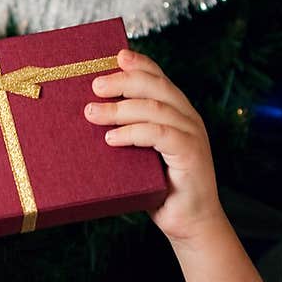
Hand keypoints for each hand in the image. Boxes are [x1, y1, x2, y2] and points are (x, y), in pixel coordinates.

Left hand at [84, 48, 223, 245]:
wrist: (189, 225)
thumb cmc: (160, 193)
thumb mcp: (140, 160)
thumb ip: (127, 138)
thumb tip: (90, 124)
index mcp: (178, 114)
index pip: (159, 79)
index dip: (139, 64)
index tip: (115, 56)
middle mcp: (188, 118)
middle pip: (156, 86)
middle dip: (123, 81)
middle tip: (95, 85)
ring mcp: (192, 134)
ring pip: (154, 108)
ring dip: (119, 109)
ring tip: (91, 113)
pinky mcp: (190, 154)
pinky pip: (159, 134)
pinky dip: (133, 133)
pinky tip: (111, 138)